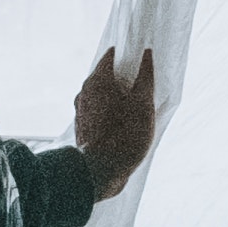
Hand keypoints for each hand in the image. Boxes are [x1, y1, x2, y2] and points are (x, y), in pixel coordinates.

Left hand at [72, 46, 156, 197]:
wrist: (100, 172)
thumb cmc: (125, 135)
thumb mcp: (143, 104)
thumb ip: (145, 77)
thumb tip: (147, 54)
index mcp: (97, 81)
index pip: (110, 56)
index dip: (126, 54)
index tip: (140, 58)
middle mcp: (84, 93)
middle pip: (104, 76)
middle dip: (122, 77)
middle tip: (141, 83)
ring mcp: (80, 111)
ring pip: (100, 95)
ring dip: (116, 96)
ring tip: (135, 105)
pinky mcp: (82, 128)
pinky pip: (97, 111)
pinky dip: (110, 110)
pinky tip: (124, 122)